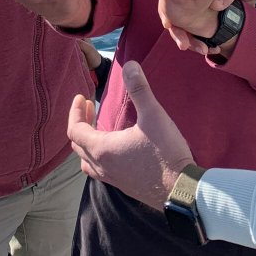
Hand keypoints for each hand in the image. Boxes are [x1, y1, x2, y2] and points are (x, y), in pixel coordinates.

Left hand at [68, 61, 194, 208]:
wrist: (181, 190)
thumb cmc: (165, 153)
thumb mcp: (153, 116)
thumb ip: (139, 89)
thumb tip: (129, 65)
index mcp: (102, 149)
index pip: (74, 130)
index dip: (75, 112)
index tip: (82, 97)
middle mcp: (101, 166)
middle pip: (77, 145)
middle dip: (80, 123)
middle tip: (89, 107)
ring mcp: (112, 179)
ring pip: (87, 161)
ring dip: (87, 142)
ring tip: (97, 128)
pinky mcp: (123, 186)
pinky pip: (100, 170)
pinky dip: (98, 155)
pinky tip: (115, 148)